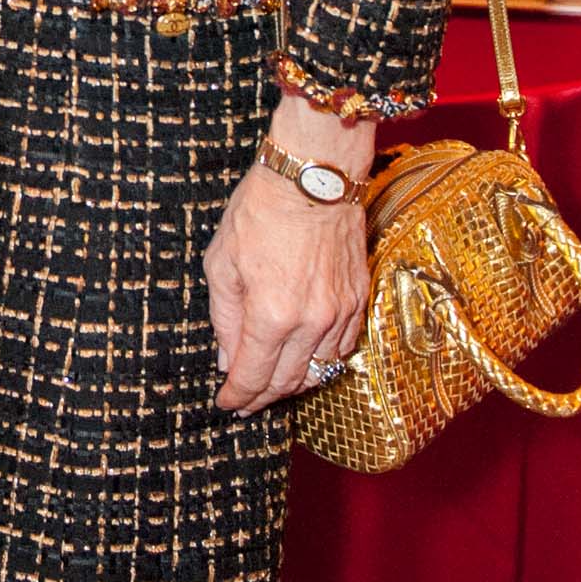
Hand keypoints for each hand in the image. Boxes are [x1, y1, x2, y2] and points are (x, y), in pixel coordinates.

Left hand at [205, 105, 373, 415]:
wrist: (313, 177)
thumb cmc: (260, 211)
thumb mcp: (222, 263)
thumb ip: (225, 318)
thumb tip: (228, 359)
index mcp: (271, 315)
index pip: (254, 376)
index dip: (238, 397)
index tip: (227, 404)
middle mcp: (311, 322)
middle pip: (287, 382)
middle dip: (263, 397)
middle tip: (246, 399)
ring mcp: (340, 312)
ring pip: (319, 370)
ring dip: (294, 382)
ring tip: (273, 383)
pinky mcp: (359, 299)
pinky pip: (342, 348)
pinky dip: (322, 361)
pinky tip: (306, 358)